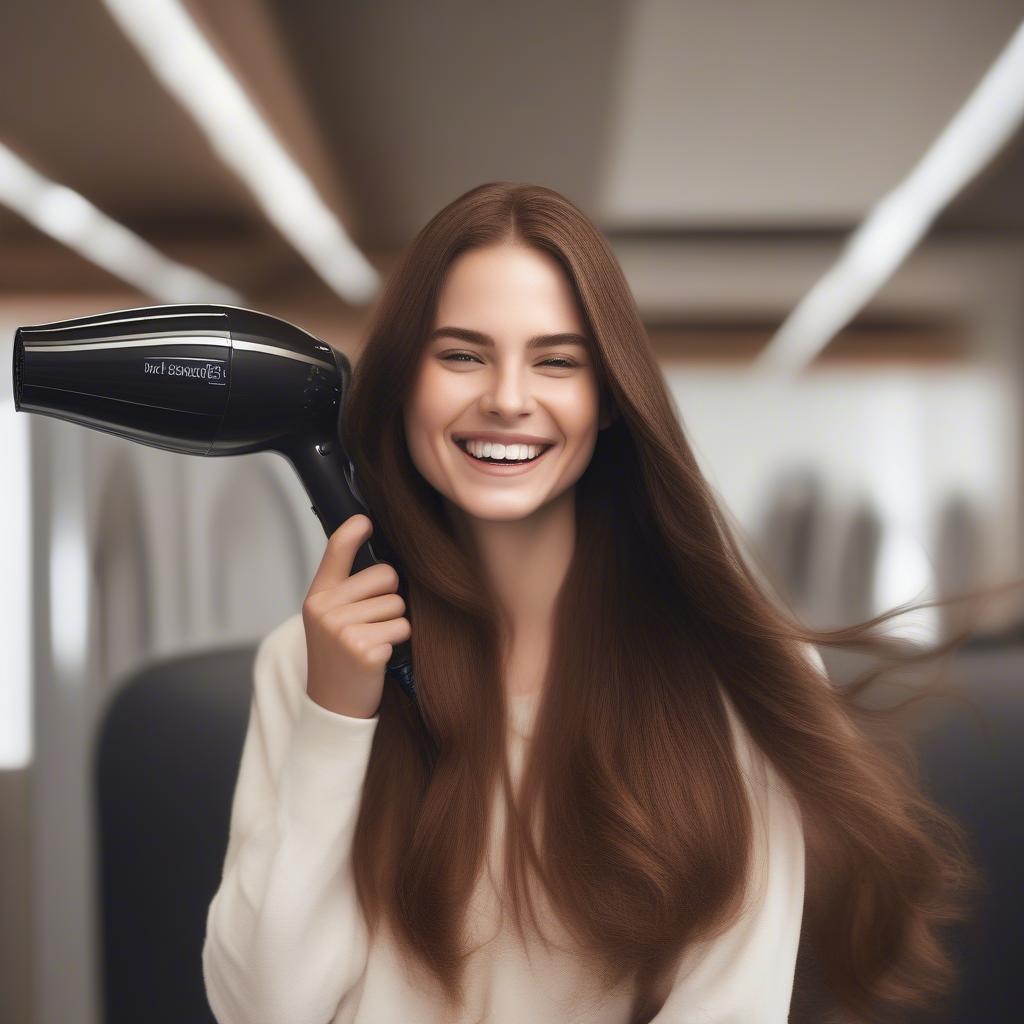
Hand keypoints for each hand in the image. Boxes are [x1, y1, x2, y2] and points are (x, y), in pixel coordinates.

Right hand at [301, 514, 410, 718]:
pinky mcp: (364, 649)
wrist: (332, 705)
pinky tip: (378, 656)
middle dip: (389, 596)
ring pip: (398, 604)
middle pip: (385, 575)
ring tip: (373, 642)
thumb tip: (382, 560)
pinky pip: (402, 628)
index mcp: (318, 596)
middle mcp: (326, 609)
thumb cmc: (339, 655)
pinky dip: (398, 643)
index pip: (335, 552)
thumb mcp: (331, 618)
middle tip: (372, 623)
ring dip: (395, 624)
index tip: (365, 520)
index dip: (352, 533)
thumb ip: (347, 589)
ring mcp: (343, 629)